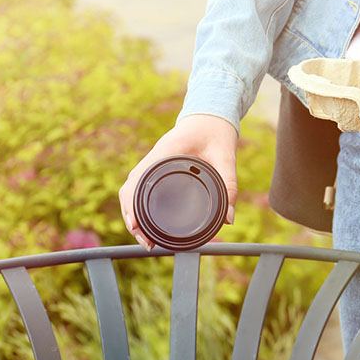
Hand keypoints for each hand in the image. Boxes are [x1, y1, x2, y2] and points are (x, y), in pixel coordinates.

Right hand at [119, 114, 238, 249]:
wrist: (210, 117)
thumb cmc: (216, 133)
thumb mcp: (226, 156)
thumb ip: (229, 185)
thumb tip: (228, 218)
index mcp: (166, 152)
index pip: (139, 179)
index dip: (133, 205)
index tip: (136, 226)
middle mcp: (154, 158)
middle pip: (130, 190)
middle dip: (131, 217)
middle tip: (146, 242)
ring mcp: (152, 163)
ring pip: (131, 191)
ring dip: (132, 214)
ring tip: (144, 238)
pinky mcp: (156, 168)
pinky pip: (139, 188)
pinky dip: (137, 206)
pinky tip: (145, 222)